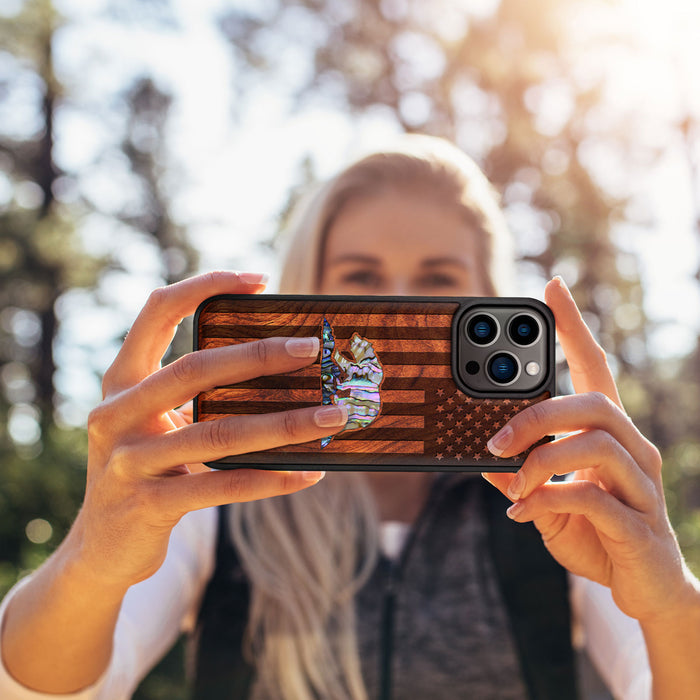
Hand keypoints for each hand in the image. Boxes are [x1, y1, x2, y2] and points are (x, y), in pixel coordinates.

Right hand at [73, 271, 346, 589]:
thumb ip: (196, 396)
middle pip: (194, 369)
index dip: (205, 286)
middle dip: (259, 355)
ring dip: (285, 423)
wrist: (101, 547)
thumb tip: (281, 368)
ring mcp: (128, 461)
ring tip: (332, 416)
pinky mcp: (148, 505)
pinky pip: (222, 487)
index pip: (157, 312)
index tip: (259, 279)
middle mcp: (117, 414)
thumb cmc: (146, 469)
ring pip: (218, 433)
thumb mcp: (157, 424)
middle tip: (311, 349)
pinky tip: (309, 473)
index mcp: (122, 381)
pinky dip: (271, 479)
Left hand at [483, 276, 693, 623]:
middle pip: (593, 403)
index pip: (595, 368)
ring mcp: (641, 486)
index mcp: (609, 435)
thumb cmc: (596, 533)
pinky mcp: (639, 525)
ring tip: (512, 482)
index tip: (552, 288)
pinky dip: (550, 499)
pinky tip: (526, 512)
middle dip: (538, 415)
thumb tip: (484, 462)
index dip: (574, 327)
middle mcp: (633, 450)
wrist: (644, 589)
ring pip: (596, 443)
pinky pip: (593, 497)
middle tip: (495, 441)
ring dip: (541, 460)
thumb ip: (521, 478)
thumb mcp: (548, 501)